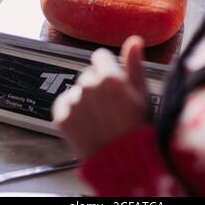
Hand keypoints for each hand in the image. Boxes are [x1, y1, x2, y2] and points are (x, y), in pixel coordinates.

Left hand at [53, 36, 149, 159]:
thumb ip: (134, 64)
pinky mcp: (61, 117)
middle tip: (109, 105)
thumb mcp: (142, 94)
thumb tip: (134, 40)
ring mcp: (74, 102)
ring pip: (77, 90)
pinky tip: (87, 122)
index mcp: (110, 78)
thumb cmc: (136, 129)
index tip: (113, 82)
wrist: (123, 163)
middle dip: (97, 85)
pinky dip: (71, 111)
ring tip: (99, 117)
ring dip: (85, 99)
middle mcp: (89, 86)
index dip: (108, 69)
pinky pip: (63, 103)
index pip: (100, 56)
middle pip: (88, 74)